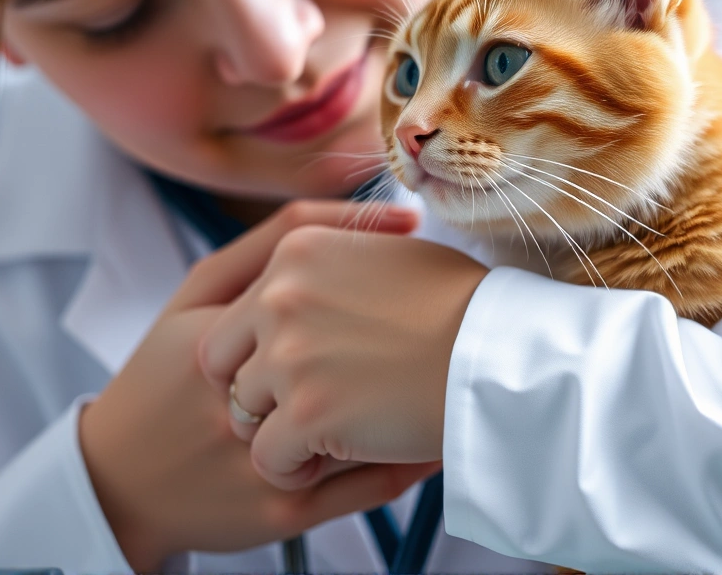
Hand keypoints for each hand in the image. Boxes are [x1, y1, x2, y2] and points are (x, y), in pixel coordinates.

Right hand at [77, 201, 436, 569]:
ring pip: (365, 425)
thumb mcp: (196, 292)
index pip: (319, 291)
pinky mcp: (282, 513)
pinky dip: (412, 456)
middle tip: (439, 317)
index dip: (378, 275)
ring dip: (410, 397)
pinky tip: (432, 431)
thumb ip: (271, 242)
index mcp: (215, 342)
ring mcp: (262, 463)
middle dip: (401, 336)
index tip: (416, 258)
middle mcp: (238, 406)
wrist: (119, 478)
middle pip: (351, 363)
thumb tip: (371, 209)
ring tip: (441, 369)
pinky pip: (369, 485)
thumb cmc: (164, 375)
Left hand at [198, 226, 490, 489]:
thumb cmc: (460, 307)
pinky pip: (268, 457)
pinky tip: (332, 459)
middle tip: (305, 403)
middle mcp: (279, 295)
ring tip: (328, 432)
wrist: (497, 353)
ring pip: (242, 412)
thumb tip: (308, 280)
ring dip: (279, 429)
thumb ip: (332, 264)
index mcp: (295, 252)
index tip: (302, 366)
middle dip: (258, 387)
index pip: (236, 314)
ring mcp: (289, 355)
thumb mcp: (386, 253)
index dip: (261, 348)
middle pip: (224, 361)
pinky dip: (295, 469)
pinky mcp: (306, 412)